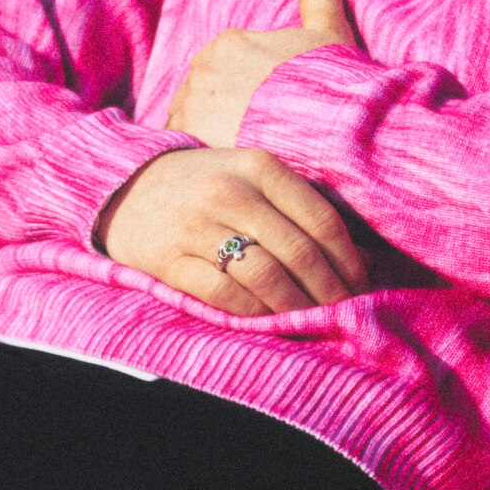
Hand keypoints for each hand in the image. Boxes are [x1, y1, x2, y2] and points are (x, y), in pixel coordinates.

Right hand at [95, 147, 368, 315]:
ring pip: (266, 277)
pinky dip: (254, 313)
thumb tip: (364, 261)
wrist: (125, 186)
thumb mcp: (252, 179)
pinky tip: (269, 320)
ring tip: (312, 322)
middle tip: (344, 315)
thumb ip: (302, 211)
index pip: (322, 220)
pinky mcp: (169, 261)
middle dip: (330, 292)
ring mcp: (197, 226)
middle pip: (299, 252)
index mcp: (259, 167)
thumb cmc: (206, 186)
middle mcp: (230, 192)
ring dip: (296, 308)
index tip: (362, 288)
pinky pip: (225, 295)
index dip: (349, 261)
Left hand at [164, 0, 361, 152]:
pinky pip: (183, 150)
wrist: (326, 129)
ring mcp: (191, 106)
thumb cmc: (331, 83)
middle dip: (220, 111)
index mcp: (230, 43)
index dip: (243, 90)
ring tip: (236, 155)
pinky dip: (198, 158)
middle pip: (204, 93)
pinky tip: (222, 169)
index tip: (261, 110)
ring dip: (206, 134)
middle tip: (248, 136)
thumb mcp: (330, 33)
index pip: (224, 65)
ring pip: (190, 121)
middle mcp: (203, 70)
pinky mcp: (189, 141)